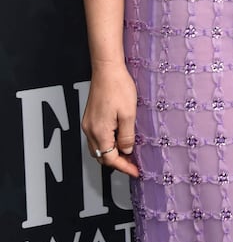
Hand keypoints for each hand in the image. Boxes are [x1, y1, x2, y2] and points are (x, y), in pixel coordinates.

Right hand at [81, 63, 139, 177]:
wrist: (106, 69)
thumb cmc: (118, 87)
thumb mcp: (129, 114)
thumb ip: (127, 136)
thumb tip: (127, 151)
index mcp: (99, 132)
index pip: (110, 159)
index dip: (124, 167)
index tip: (135, 171)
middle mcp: (90, 130)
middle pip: (101, 157)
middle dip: (117, 163)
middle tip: (133, 164)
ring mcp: (88, 124)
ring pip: (98, 149)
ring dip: (111, 154)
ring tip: (128, 153)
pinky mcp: (89, 118)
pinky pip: (96, 138)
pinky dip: (107, 144)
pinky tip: (118, 140)